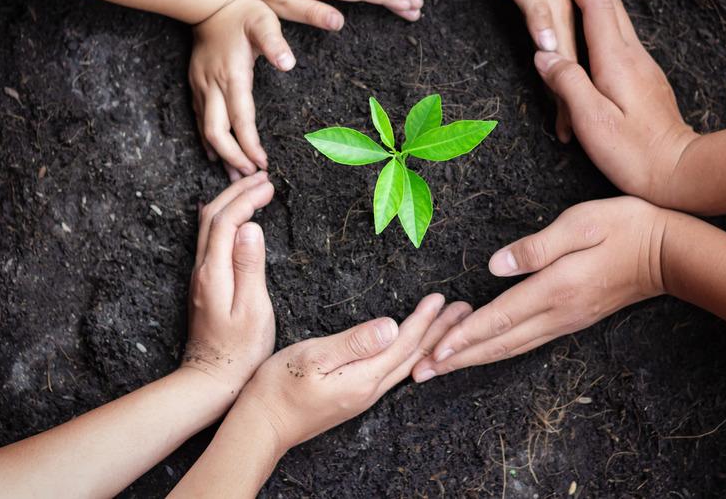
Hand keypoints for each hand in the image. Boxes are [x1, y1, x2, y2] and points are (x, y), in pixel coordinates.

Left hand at [182, 173, 276, 395]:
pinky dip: (225, 219)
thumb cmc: (239, 351)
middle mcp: (202, 269)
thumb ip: (250, 266)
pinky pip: (210, 238)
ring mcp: (201, 276)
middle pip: (213, 216)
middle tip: (263, 178)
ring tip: (253, 189)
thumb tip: (250, 226)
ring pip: (209, 225)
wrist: (211, 380)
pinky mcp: (204, 284)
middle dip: (237, 191)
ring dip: (230, 202)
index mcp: (214, 272)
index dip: (247, 198)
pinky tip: (235, 219)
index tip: (269, 186)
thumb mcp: (253, 309)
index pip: (227, 220)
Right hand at [190, 0, 293, 178]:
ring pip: (205, 130)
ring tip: (234, 176)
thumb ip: (274, 43)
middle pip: (216, 132)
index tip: (262, 164)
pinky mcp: (195, 85)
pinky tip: (216, 154)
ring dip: (220, 154)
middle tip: (249, 176)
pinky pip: (199, 120)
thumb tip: (288, 63)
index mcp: (232, 75)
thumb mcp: (264, 21)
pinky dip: (208, 140)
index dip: (249, 145)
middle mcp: (213, 85)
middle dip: (232, 158)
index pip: (241, 119)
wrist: (207, 3)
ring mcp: (201, 87)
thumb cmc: (242, 12)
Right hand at [236, 294, 471, 451]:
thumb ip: (353, 343)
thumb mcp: (312, 358)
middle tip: (464, 310)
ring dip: (429, 342)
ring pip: (406, 365)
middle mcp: (369, 390)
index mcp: (363, 378)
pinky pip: (393, 373)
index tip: (441, 298)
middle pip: (413, 355)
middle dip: (440, 331)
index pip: (403, 343)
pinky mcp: (354, 397)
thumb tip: (391, 327)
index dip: (424, 319)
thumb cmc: (278, 389)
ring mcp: (363, 396)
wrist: (260, 426)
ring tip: (448, 326)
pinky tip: (413, 352)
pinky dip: (411, 356)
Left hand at [411, 197, 670, 381]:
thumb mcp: (581, 224)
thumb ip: (537, 247)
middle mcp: (558, 313)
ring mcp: (566, 320)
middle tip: (420, 372)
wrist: (668, 252)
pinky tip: (484, 350)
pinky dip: (498, 349)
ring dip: (474, 358)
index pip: (499, 318)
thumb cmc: (625, 227)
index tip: (433, 351)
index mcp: (555, 289)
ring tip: (441, 367)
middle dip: (457, 358)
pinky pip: (526, 341)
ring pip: (511, 347)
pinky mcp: (572, 319)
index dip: (463, 336)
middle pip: (499, 343)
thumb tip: (495, 266)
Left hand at [485, 0, 573, 141]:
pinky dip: (567, 72)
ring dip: (572, 93)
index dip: (567, 104)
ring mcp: (562, 20)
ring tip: (570, 119)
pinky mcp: (555, 15)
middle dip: (572, 107)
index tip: (567, 133)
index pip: (569, 72)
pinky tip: (569, 80)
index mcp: (560, 23)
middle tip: (569, 137)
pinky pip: (567, 52)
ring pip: (573, 65)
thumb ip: (538, 16)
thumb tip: (551, 47)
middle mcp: (565, 24)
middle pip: (574, 74)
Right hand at [534, 0, 699, 204]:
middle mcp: (633, 56)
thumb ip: (567, 82)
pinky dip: (604, 15)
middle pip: (610, 3)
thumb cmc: (633, 152)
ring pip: (618, 16)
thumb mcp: (591, 120)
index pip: (596, 6)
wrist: (679, 171)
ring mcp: (642, 66)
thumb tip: (544, 53)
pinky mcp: (644, 79)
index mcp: (617, 60)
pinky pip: (620, 34)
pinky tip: (596, 21)